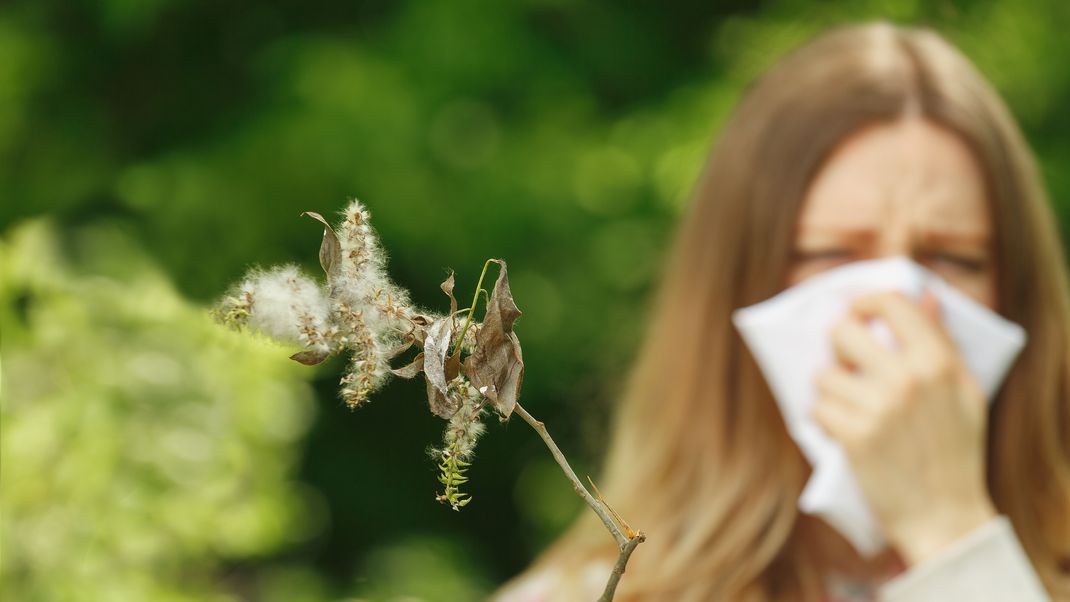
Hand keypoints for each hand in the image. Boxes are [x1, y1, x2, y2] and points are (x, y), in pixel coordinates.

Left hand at [811, 289, 996, 565]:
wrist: (944, 516)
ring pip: (823, 374)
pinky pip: (817, 409)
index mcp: (938, 362)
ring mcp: (879, 408)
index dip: (865, 302)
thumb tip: (927, 295)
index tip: (858, 314)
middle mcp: (908, 379)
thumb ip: (943, 340)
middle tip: (845, 364)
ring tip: (849, 407)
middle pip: (843, 330)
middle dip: (836, 345)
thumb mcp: (964, 392)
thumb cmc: (956, 451)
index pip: (891, 303)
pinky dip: (823, 420)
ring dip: (830, 391)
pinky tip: (842, 431)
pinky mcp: (854, 437)